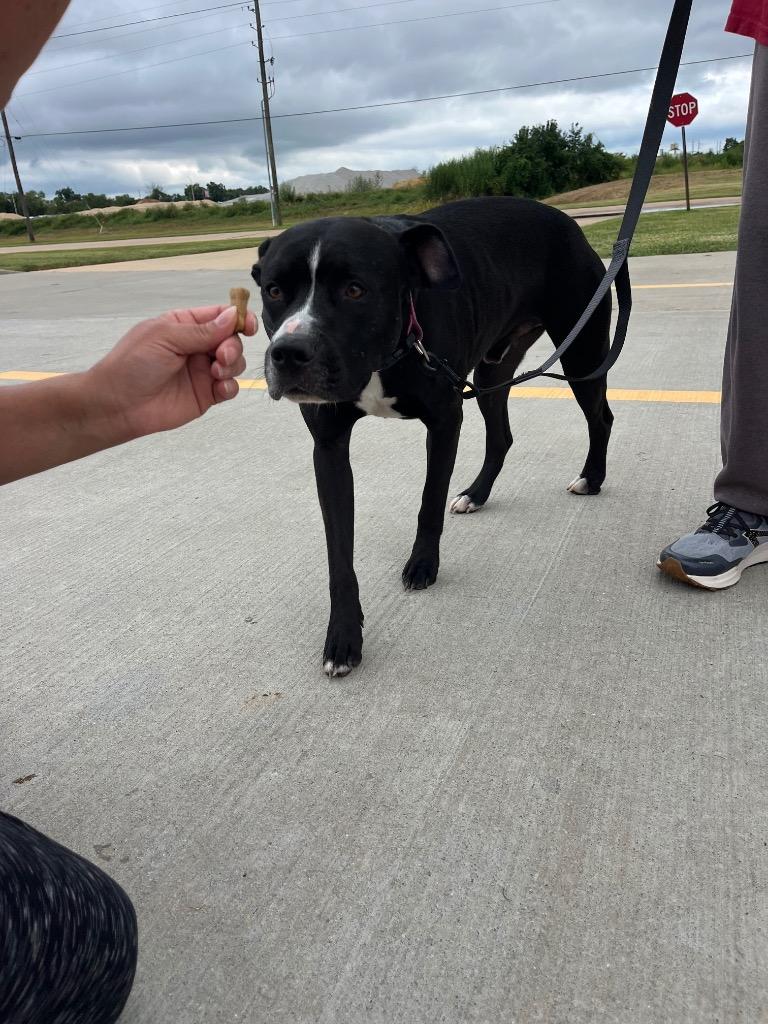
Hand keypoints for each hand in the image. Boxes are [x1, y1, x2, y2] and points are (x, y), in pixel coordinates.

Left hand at [88, 304, 256, 438]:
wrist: (118, 405)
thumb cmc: (131, 365)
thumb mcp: (165, 337)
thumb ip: (202, 330)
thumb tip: (231, 316)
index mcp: (184, 325)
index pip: (219, 316)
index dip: (237, 318)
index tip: (247, 325)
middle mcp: (196, 347)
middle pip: (232, 339)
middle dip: (232, 345)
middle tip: (221, 356)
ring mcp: (202, 371)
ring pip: (234, 363)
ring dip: (232, 365)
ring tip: (215, 372)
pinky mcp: (206, 395)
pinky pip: (230, 387)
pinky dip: (230, 386)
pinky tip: (218, 388)